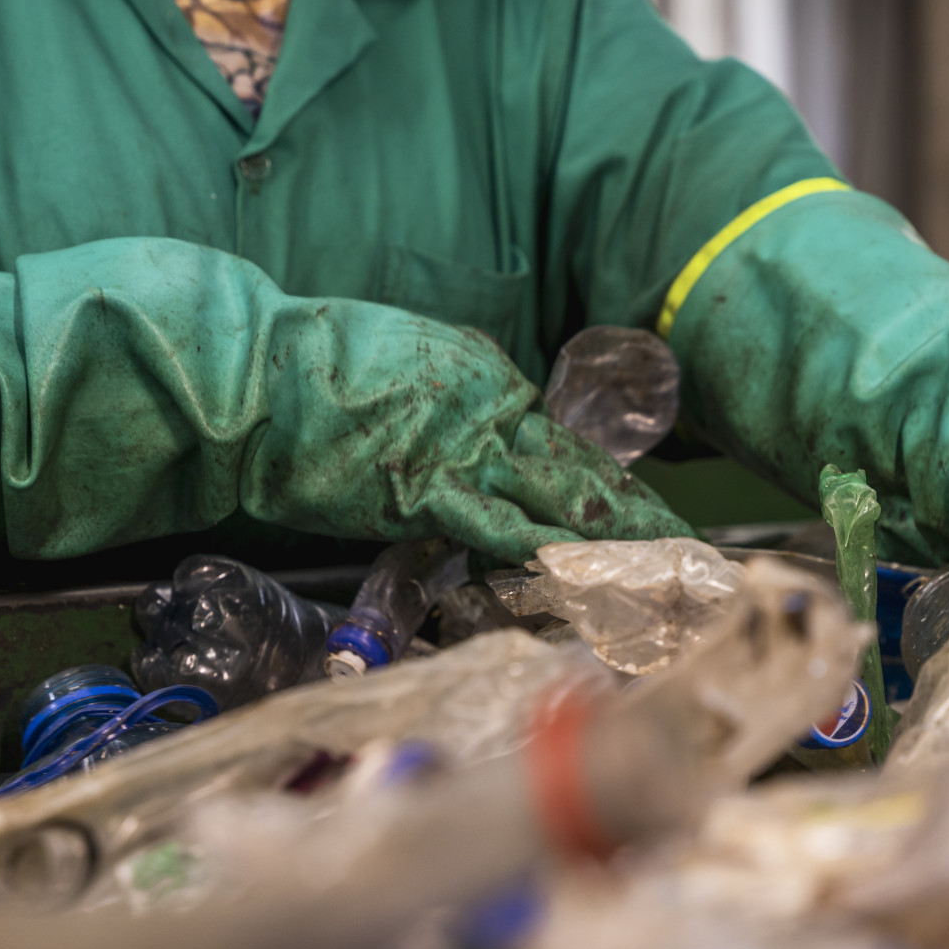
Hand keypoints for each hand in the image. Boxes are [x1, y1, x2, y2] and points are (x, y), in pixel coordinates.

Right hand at [252, 300, 695, 560]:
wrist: (251, 380)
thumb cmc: (310, 375)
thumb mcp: (406, 373)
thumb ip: (456, 415)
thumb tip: (482, 456)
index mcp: (488, 382)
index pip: (565, 449)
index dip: (617, 491)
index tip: (657, 522)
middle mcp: (490, 410)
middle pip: (584, 473)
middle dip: (646, 520)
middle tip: (698, 555)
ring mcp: (463, 450)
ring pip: (562, 498)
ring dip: (624, 543)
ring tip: (675, 575)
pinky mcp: (426, 491)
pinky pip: (504, 527)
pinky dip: (555, 553)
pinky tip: (599, 574)